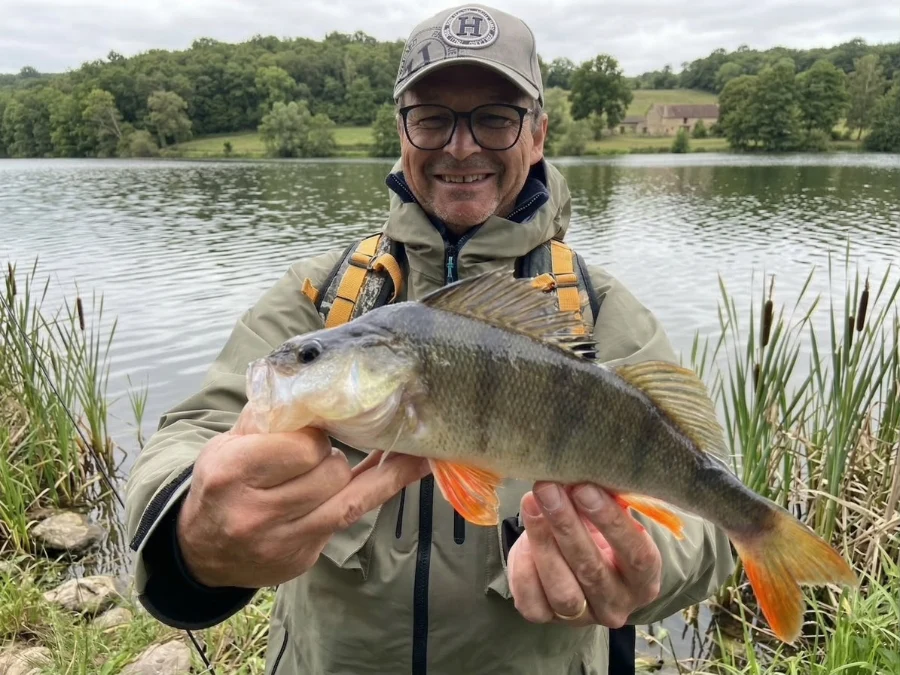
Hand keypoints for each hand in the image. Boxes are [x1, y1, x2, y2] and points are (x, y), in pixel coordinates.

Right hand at [176, 408, 429, 588]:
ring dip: (347, 476)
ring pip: (348, 499)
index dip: (313, 434)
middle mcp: (255, 513)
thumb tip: (314, 382)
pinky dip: (377, 488)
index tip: (310, 431)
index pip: (301, 446)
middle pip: (330, 473)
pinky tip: (412, 465)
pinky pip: (351, 519)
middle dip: (331, 456)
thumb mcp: (228, 443)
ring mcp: (281, 542)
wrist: (202, 551)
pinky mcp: (303, 559)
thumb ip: (268, 415)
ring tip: (340, 464)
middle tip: (317, 452)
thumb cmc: (221, 484)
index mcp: (231, 474)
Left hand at [507, 482, 661, 627]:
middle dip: (566, 524)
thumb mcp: (612, 514)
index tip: (585, 488)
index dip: (611, 522)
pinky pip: (531, 600)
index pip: (637, 556)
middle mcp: (617, 605)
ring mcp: (582, 617)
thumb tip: (584, 469)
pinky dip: (524, 566)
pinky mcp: (546, 618)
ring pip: (562, 589)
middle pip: (592, 569)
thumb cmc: (600, 529)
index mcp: (644, 580)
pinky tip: (523, 536)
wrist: (579, 559)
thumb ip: (606, 498)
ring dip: (543, 541)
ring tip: (531, 503)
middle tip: (548, 488)